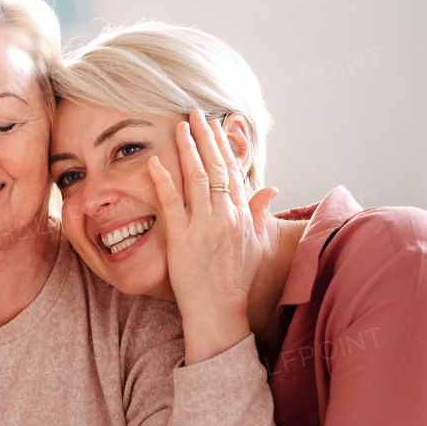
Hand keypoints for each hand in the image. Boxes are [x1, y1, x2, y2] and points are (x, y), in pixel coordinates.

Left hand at [148, 111, 279, 363]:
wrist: (221, 312)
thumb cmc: (236, 282)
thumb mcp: (255, 245)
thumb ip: (260, 214)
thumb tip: (271, 188)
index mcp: (243, 216)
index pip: (233, 172)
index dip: (223, 146)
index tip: (215, 125)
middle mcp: (227, 216)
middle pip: (217, 167)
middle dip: (205, 137)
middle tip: (194, 113)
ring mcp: (205, 226)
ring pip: (197, 178)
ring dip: (187, 149)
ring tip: (178, 126)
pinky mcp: (183, 239)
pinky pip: (172, 203)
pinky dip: (163, 181)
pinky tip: (154, 162)